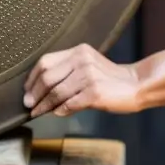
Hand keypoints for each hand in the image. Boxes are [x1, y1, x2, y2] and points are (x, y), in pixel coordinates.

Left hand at [22, 43, 141, 117]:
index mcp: (78, 51)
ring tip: (38, 112)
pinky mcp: (94, 93)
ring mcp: (88, 76)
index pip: (46, 62)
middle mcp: (82, 60)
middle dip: (34, 93)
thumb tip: (40, 91)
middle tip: (28, 104)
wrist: (137, 85)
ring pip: (56, 92)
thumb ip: (67, 72)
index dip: (33, 78)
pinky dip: (60, 110)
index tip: (27, 90)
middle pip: (48, 77)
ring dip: (44, 105)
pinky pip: (69, 104)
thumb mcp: (88, 66)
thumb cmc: (110, 79)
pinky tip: (57, 113)